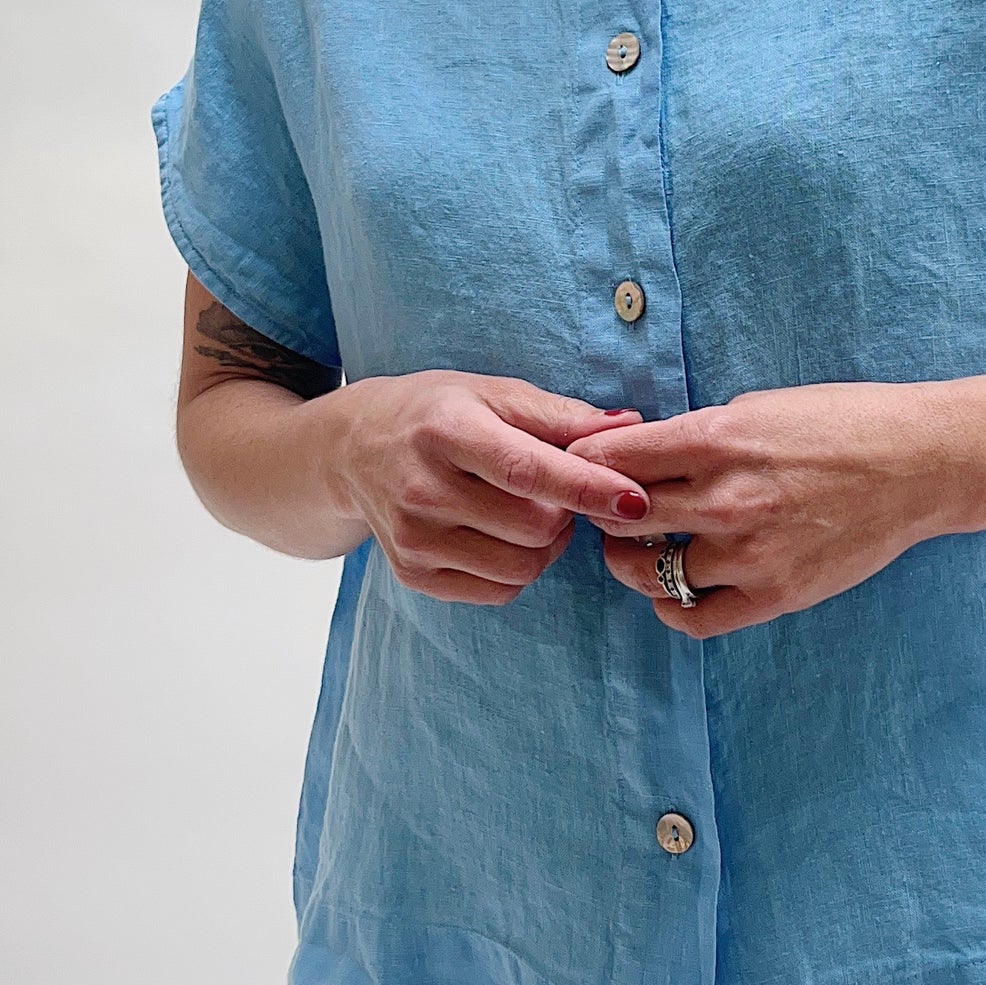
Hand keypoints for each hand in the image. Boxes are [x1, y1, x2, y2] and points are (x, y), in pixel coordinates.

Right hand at [328, 371, 652, 603]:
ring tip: (532, 511)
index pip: (527, 470)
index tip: (634, 498)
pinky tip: (504, 535)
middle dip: (567, 511)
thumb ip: (561, 415)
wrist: (351, 449)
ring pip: (522, 566)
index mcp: (446, 432)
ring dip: (547, 544)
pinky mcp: (413, 574)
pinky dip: (519, 568)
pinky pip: (498, 591)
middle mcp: (423, 489)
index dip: (587, 488)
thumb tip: (629, 426)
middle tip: (558, 489)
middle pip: (535, 526)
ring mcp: (414, 539)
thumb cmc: (434, 414)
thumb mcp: (492, 394)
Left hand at [566, 381, 969, 636]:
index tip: (578, 465)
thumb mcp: (760, 407)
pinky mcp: (776, 594)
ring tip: (636, 547)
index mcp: (719, 439)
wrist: (921, 464)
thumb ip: (697, 436)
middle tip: (603, 507)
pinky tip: (672, 586)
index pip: (612, 458)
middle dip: (600, 509)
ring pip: (648, 570)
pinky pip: (693, 616)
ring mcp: (751, 553)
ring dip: (629, 559)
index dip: (584, 461)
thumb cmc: (843, 423)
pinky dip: (670, 604)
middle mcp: (728, 498)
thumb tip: (636, 456)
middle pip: (619, 515)